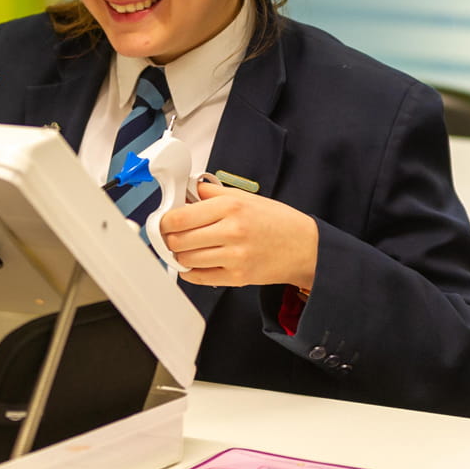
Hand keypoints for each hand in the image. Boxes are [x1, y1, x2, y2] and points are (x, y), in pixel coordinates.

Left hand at [160, 181, 317, 288]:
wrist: (306, 248)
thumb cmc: (278, 221)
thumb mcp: (247, 197)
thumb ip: (214, 193)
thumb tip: (189, 191)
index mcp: (231, 207)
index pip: (180, 217)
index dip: (165, 220)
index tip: (163, 221)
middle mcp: (231, 231)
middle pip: (179, 239)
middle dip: (169, 238)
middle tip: (171, 235)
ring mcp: (234, 256)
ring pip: (186, 259)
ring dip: (179, 255)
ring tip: (185, 248)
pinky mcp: (238, 276)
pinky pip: (200, 277)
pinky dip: (190, 271)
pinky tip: (193, 263)